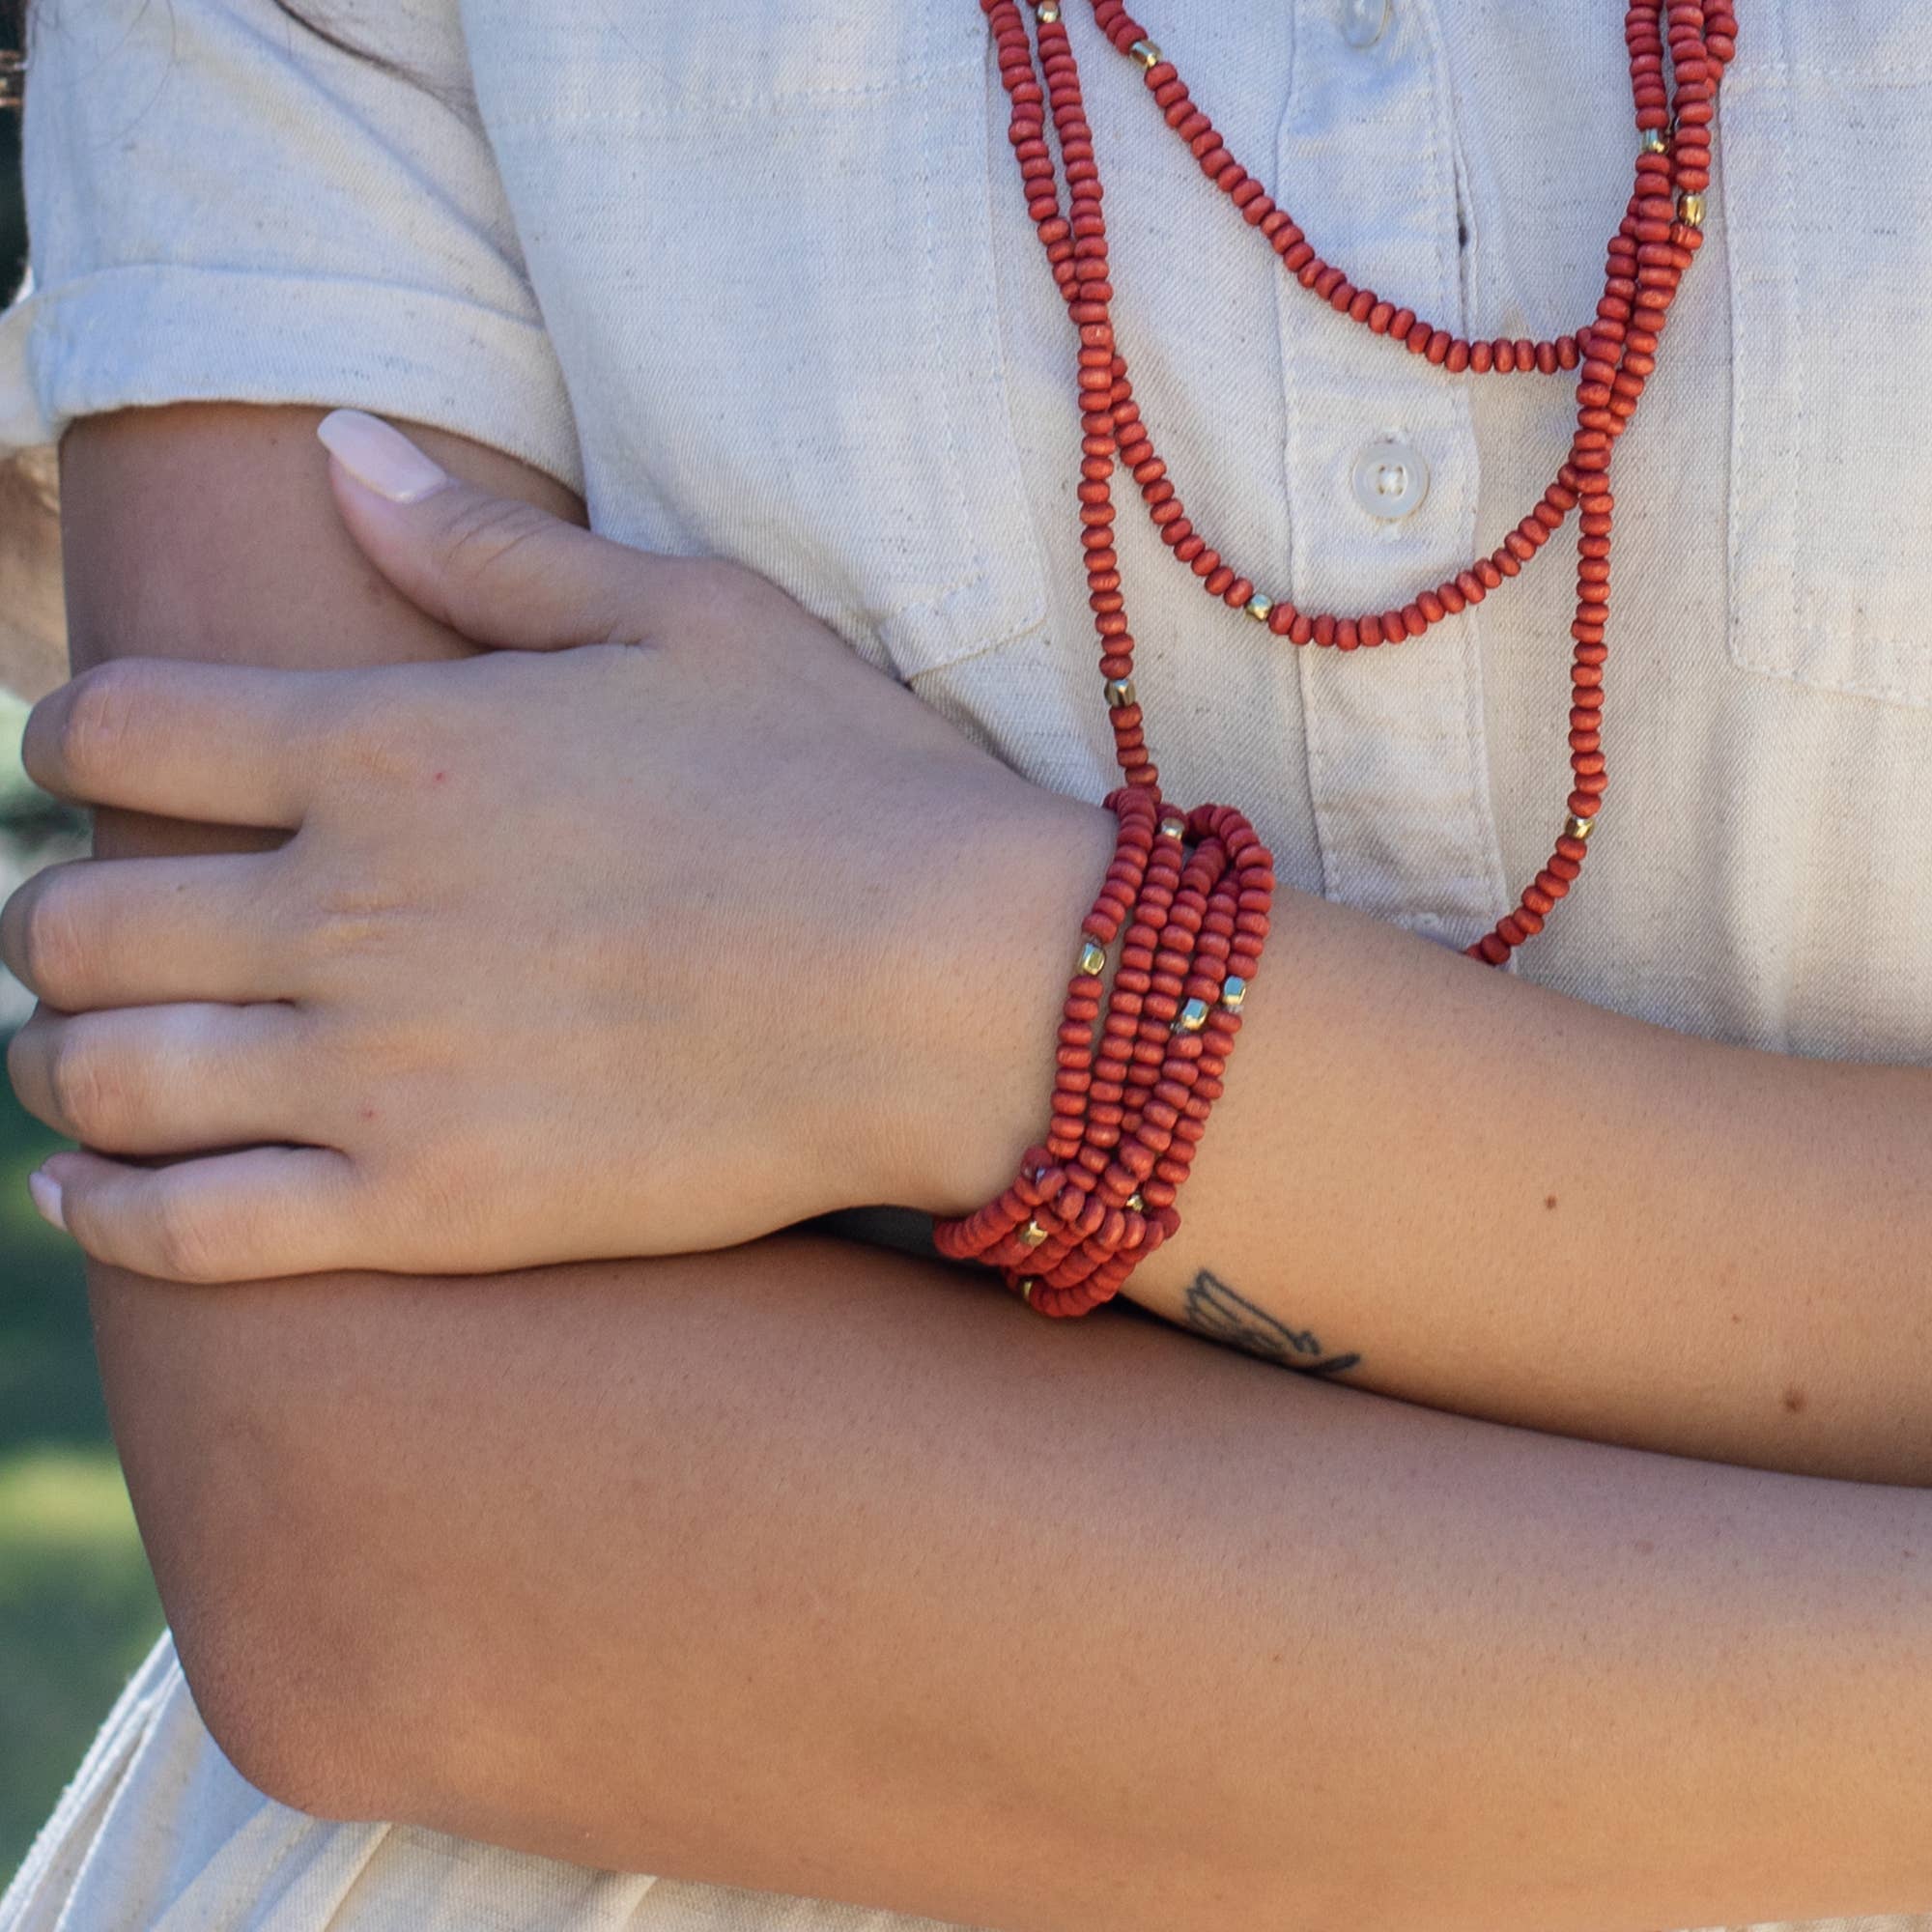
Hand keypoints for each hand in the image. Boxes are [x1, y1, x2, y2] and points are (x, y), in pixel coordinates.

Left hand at [4, 412, 1113, 1281]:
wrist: (957, 991)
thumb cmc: (845, 785)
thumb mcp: (687, 614)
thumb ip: (490, 544)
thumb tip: (337, 446)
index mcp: (392, 744)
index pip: (121, 729)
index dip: (70, 739)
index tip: (85, 760)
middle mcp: (345, 903)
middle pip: (78, 918)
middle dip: (49, 919)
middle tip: (82, 929)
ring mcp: (379, 1068)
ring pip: (104, 1074)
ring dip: (52, 1058)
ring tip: (65, 1056)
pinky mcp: (433, 1206)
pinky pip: (194, 1229)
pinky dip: (102, 1211)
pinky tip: (79, 1188)